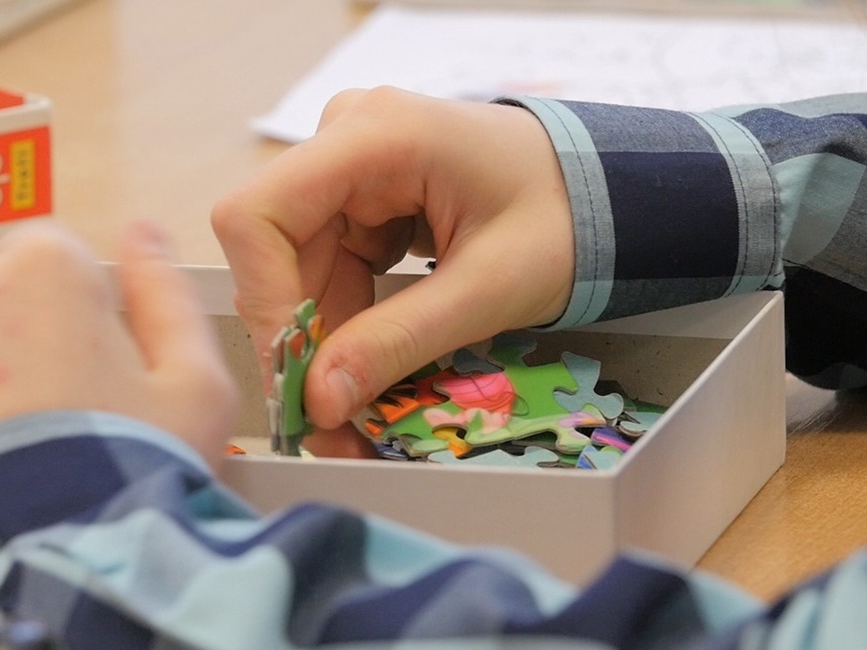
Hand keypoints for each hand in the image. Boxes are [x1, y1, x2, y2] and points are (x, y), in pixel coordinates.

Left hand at [0, 221, 237, 527]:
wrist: (51, 560)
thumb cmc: (129, 471)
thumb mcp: (196, 386)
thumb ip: (166, 296)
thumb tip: (143, 232)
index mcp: (47, 269)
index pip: (52, 262)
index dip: (72, 317)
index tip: (86, 369)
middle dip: (3, 345)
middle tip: (37, 418)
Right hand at [211, 87, 572, 455]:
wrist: (608, 190)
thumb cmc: (566, 219)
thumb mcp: (487, 289)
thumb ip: (398, 341)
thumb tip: (318, 401)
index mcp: (376, 136)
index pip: (258, 214)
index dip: (264, 298)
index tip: (295, 372)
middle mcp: (346, 137)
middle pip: (274, 248)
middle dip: (297, 336)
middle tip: (326, 417)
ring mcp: (350, 164)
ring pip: (296, 266)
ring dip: (321, 338)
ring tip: (353, 405)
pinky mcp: (361, 195)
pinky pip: (327, 265)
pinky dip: (344, 319)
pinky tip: (370, 360)